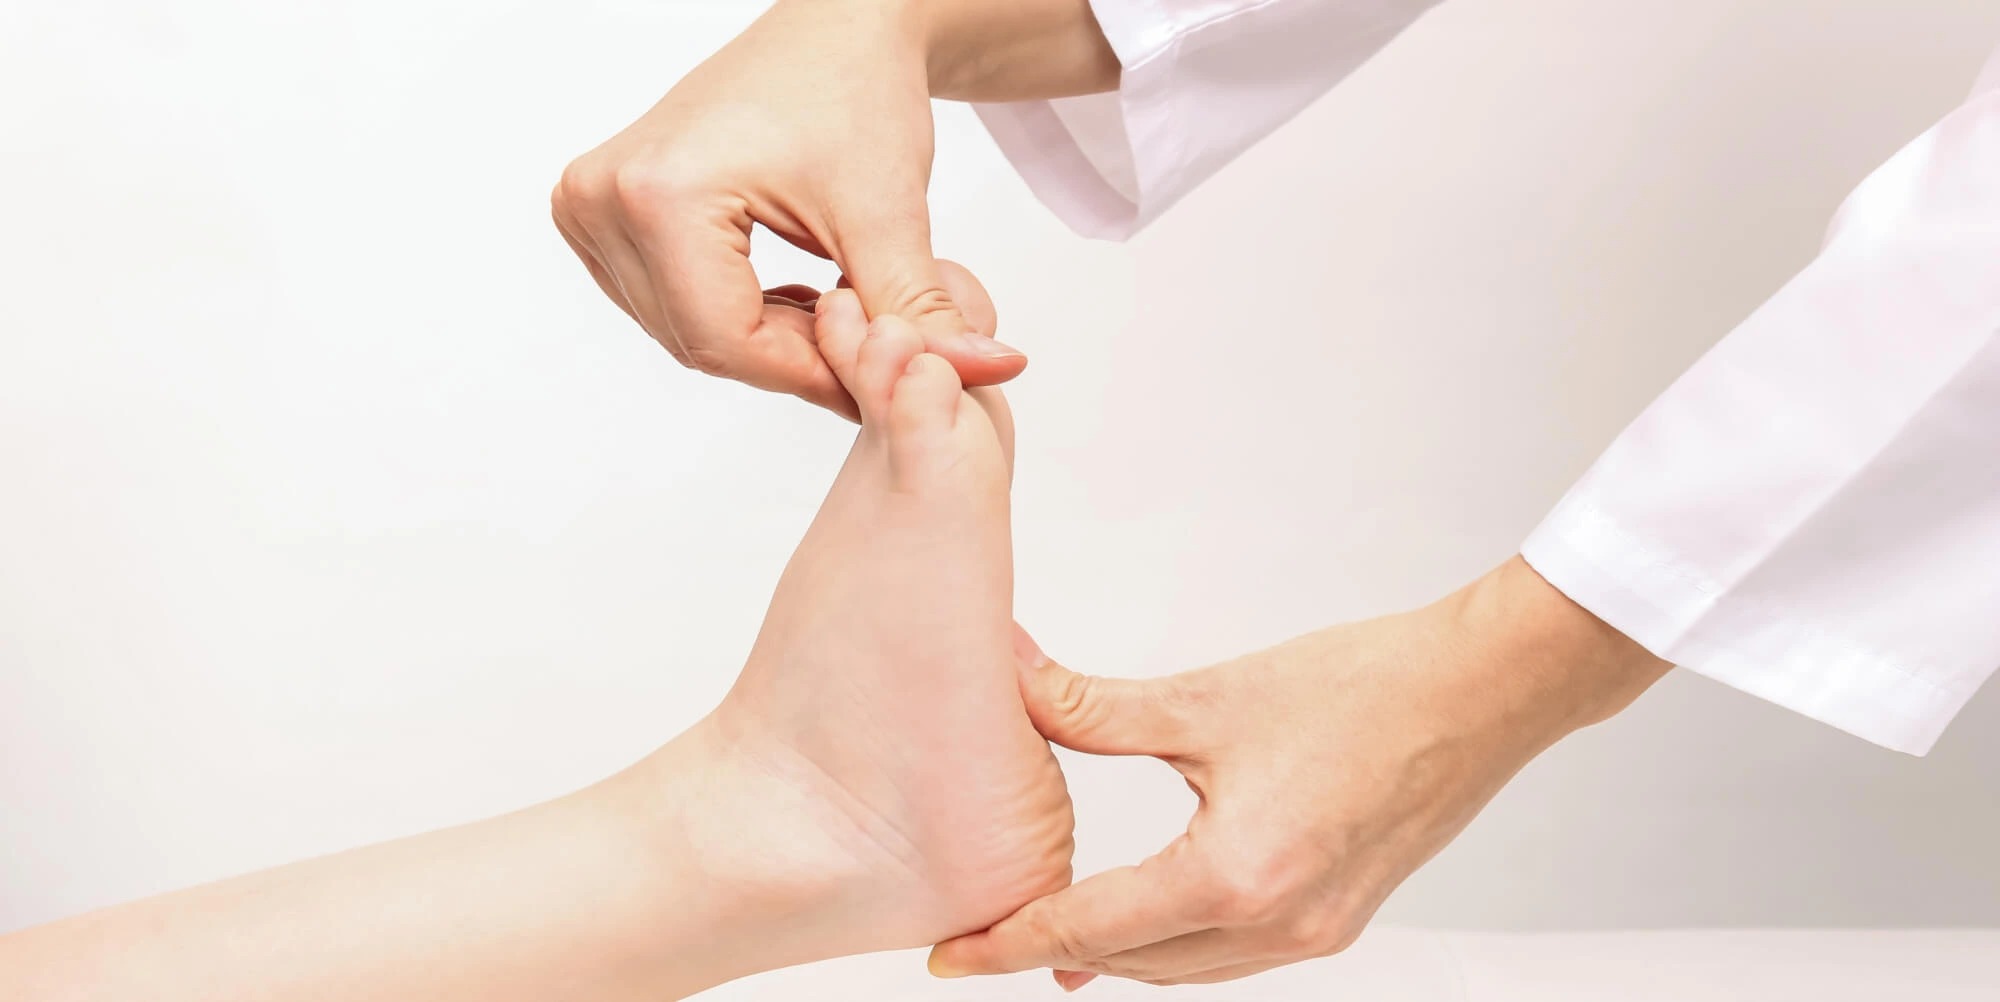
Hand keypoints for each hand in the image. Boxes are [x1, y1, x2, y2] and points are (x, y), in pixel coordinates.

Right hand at [552, 0, 1027, 418]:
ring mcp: (591, 203)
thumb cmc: (856, 90)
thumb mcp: (889, 215)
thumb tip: (983, 378)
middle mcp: (602, 197)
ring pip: (685, 331)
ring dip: (765, 338)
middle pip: (701, 341)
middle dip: (791, 357)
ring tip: (836, 304)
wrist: (834, 26)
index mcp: (659, 194)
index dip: (808, 374)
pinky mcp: (600, 208)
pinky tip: (793, 292)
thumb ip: (919, 316)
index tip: (875, 380)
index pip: (726, 341)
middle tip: (866, 344)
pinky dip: (735, 312)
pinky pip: (668, 302)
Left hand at [930, 557, 1669, 988]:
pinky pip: (1234, 956)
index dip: (1009, 942)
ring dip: (1117, 953)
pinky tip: (1150, 914)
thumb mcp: (1209, 699)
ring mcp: (1314, 931)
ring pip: (1183, 969)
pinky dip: (1177, 944)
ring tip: (1053, 933)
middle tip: (986, 935)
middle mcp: (1276, 924)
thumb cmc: (1365, 687)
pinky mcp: (1339, 917)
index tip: (950, 955)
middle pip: (1132, 963)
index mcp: (1234, 876)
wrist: (1481, 692)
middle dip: (1053, 951)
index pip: (1089, 928)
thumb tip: (1013, 681)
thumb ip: (1096, 707)